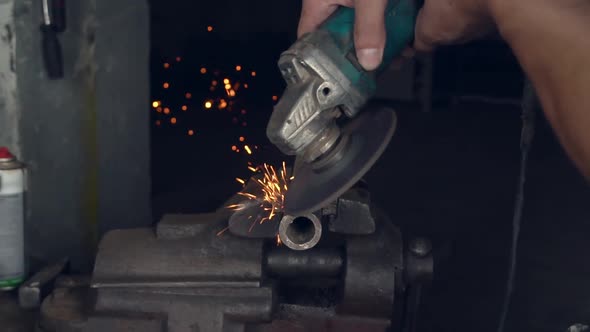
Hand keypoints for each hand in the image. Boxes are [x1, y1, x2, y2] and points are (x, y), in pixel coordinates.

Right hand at [298, 0, 497, 68]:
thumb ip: (369, 28)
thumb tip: (368, 61)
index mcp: (320, 0)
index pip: (307, 38)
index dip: (315, 60)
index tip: (327, 79)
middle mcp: (333, 1)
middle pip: (337, 38)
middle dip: (355, 56)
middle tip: (369, 72)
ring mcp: (352, 0)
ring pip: (359, 30)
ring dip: (375, 45)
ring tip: (392, 59)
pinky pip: (374, 18)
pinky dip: (386, 29)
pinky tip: (401, 40)